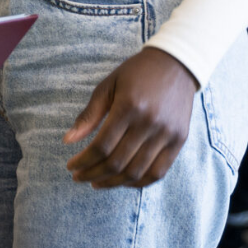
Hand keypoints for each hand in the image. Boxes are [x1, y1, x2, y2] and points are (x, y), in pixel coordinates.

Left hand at [65, 47, 198, 188]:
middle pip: (117, 162)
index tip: (71, 166)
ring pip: (137, 172)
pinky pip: (159, 172)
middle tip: (79, 177)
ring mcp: (167, 134)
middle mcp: (149, 123)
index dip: (83, 161)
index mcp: (128, 107)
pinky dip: (139, 182)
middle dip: (93, 174)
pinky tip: (122, 181)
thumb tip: (67, 141)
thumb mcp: (107, 86)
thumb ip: (89, 115)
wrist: (176, 64)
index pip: (101, 146)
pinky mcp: (180, 140)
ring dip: (113, 182)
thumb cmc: (136, 74)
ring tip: (96, 182)